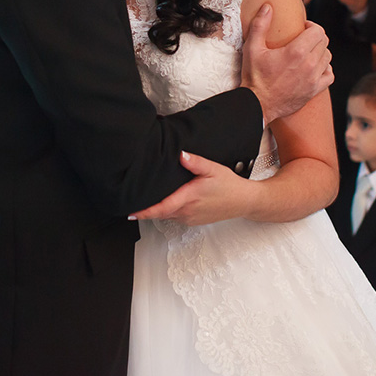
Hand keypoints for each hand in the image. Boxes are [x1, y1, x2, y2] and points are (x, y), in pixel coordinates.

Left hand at [128, 152, 252, 225]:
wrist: (244, 201)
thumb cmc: (229, 185)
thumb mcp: (213, 169)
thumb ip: (196, 162)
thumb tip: (181, 155)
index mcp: (189, 198)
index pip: (162, 208)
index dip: (145, 212)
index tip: (131, 213)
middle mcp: (188, 212)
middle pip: (161, 213)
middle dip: (146, 210)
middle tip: (133, 202)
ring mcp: (190, 218)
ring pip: (167, 216)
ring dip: (157, 210)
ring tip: (147, 201)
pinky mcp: (194, 221)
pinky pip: (175, 217)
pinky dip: (167, 211)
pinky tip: (167, 202)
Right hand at [242, 4, 332, 123]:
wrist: (257, 104)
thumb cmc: (254, 76)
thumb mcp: (252, 48)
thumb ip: (260, 25)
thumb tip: (268, 7)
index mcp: (296, 51)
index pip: (318, 31)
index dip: (312, 26)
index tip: (303, 28)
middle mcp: (309, 64)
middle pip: (324, 42)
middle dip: (316, 37)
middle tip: (304, 38)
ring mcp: (314, 78)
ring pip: (328, 57)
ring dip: (320, 51)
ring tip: (308, 52)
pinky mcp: (314, 90)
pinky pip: (330, 75)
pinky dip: (325, 69)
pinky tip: (316, 67)